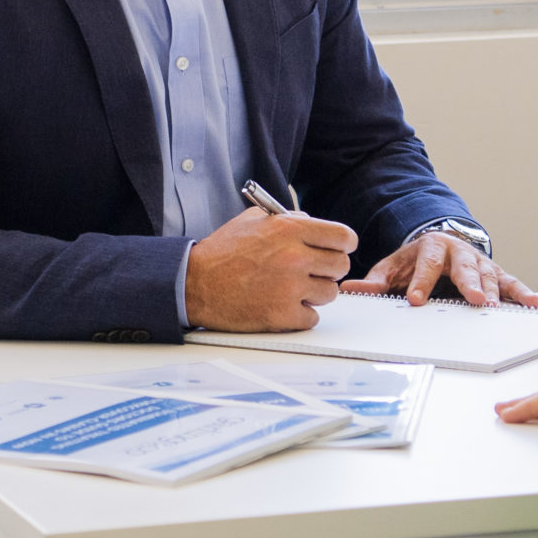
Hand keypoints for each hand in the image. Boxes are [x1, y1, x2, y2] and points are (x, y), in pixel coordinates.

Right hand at [185, 207, 356, 331]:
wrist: (193, 284)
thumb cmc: (221, 253)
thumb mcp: (253, 221)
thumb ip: (288, 220)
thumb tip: (314, 224)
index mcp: (289, 229)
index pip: (344, 237)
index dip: (342, 244)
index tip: (336, 250)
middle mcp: (294, 257)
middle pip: (341, 266)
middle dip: (327, 269)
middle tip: (310, 272)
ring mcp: (290, 288)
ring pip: (329, 293)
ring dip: (314, 293)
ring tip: (290, 289)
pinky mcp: (283, 315)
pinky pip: (312, 317)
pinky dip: (300, 314)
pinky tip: (281, 305)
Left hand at [342, 231, 537, 307]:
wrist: (439, 245)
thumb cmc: (414, 261)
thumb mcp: (392, 268)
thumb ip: (375, 281)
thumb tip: (349, 289)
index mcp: (431, 247)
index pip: (426, 264)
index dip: (422, 282)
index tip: (416, 300)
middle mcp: (458, 252)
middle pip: (464, 267)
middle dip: (469, 283)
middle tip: (474, 300)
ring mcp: (479, 261)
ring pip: (488, 274)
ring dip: (495, 291)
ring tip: (497, 307)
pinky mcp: (494, 272)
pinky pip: (510, 282)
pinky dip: (521, 292)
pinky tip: (533, 303)